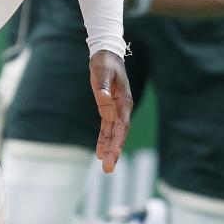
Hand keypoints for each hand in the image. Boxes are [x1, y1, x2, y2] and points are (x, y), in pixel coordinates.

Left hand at [89, 49, 132, 172]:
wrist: (105, 55)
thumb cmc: (105, 62)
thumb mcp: (103, 71)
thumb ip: (104, 86)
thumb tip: (104, 98)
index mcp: (124, 102)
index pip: (122, 125)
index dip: (118, 140)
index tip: (114, 153)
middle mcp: (121, 109)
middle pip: (119, 134)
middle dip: (114, 152)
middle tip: (109, 169)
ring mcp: (114, 110)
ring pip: (112, 134)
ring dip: (109, 150)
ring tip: (105, 167)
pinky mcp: (107, 109)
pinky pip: (105, 128)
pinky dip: (103, 140)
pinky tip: (99, 153)